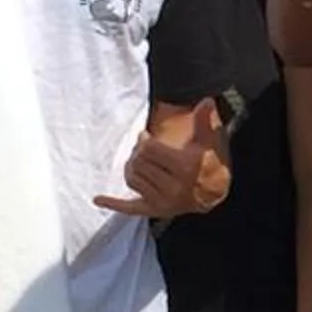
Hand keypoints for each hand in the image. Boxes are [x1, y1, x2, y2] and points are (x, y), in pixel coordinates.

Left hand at [96, 98, 228, 219]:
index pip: (149, 149)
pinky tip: (98, 200)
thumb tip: (206, 100)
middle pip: (139, 163)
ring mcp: (163, 201)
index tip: (146, 137)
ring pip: (132, 179)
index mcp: (185, 168)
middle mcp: (173, 187)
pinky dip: (114, 204)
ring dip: (131, 167)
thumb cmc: (208, 162)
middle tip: (143, 148)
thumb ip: (204, 120)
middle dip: (138, 152)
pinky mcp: (155, 211)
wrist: (214, 192)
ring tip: (138, 161)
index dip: (144, 140)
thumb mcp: (207, 140)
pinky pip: (130, 208)